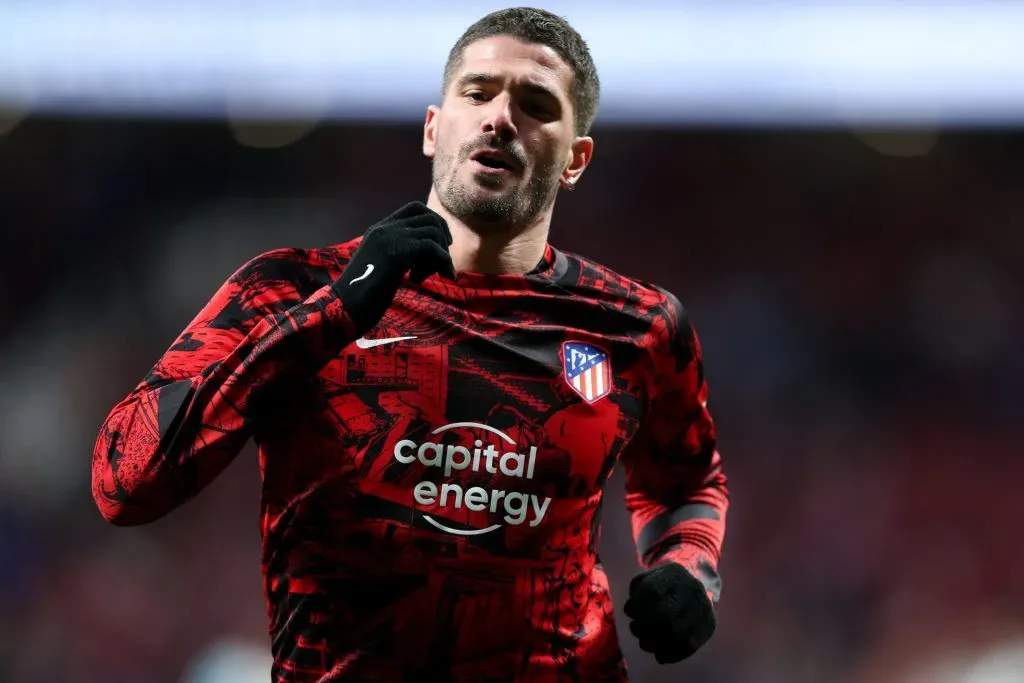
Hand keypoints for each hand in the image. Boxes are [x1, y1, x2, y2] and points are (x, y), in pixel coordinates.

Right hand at [333, 201, 455, 334]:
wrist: (345, 307)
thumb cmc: (362, 295)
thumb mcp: (381, 266)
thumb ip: (398, 254)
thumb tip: (426, 255)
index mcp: (379, 229)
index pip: (414, 208)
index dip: (434, 221)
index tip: (442, 242)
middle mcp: (385, 229)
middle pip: (429, 218)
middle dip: (443, 238)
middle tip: (443, 259)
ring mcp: (390, 239)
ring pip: (433, 232)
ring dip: (442, 254)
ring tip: (433, 275)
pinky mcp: (397, 253)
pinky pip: (433, 248)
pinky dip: (445, 262)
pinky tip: (444, 277)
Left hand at [623, 562, 716, 663]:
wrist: (698, 584)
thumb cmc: (665, 584)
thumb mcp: (650, 577)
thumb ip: (637, 590)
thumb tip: (631, 610)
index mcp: (674, 574)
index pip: (651, 590)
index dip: (637, 605)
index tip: (630, 612)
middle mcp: (691, 590)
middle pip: (665, 614)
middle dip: (644, 627)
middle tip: (635, 629)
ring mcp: (702, 608)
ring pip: (676, 633)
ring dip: (654, 644)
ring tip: (644, 643)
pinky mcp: (709, 626)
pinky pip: (689, 646)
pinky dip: (670, 655)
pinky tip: (659, 655)